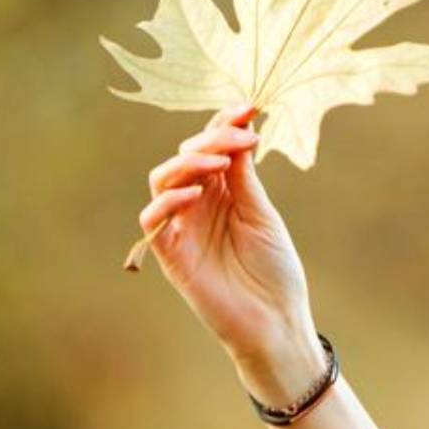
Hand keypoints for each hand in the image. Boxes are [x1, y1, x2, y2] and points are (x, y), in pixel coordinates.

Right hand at [130, 102, 315, 365]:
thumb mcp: (262, 214)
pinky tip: (196, 195)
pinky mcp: (171, 255)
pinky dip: (168, 200)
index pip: (213, 147)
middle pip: (186, 156)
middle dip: (211, 139)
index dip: (225, 123)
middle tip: (242, 137)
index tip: (251, 107)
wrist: (275, 321)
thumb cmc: (275, 272)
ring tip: (220, 164)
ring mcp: (182, 228)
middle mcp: (199, 205)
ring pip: (163, 179)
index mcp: (224, 192)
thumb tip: (238, 131)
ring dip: (188, 164)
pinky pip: (153, 219)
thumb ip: (244, 177)